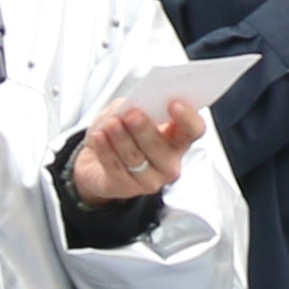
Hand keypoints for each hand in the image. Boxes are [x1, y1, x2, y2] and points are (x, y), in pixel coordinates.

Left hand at [70, 99, 205, 204]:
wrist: (95, 160)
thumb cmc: (120, 132)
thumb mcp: (128, 111)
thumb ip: (136, 104)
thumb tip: (137, 101)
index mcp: (177, 140)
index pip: (194, 130)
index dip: (188, 118)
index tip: (174, 103)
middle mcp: (168, 162)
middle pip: (162, 149)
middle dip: (146, 130)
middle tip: (133, 114)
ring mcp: (149, 179)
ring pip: (136, 159)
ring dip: (122, 138)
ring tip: (111, 123)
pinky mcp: (125, 188)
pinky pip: (116, 168)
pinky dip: (106, 150)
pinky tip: (100, 137)